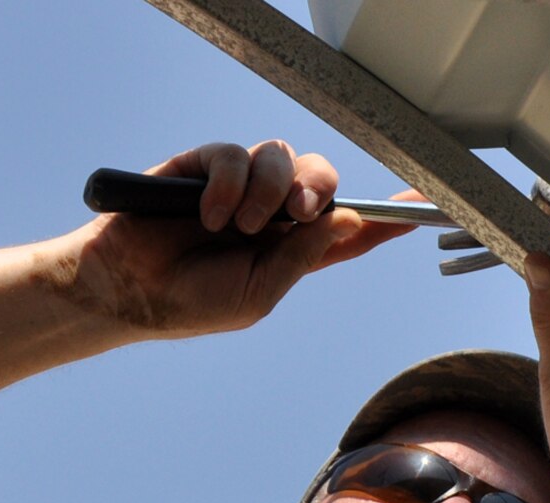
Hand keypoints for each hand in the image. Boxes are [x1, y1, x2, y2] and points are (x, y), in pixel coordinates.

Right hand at [60, 141, 413, 336]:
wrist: (127, 289)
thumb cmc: (192, 302)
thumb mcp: (259, 293)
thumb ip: (301, 256)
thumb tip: (342, 218)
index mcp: (293, 250)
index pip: (349, 229)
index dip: (385, 218)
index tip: (422, 207)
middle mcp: (272, 214)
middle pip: (322, 178)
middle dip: (320, 188)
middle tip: (300, 212)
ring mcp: (239, 188)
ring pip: (283, 158)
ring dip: (268, 191)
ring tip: (238, 226)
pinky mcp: (205, 167)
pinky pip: (236, 154)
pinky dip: (228, 184)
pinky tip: (209, 214)